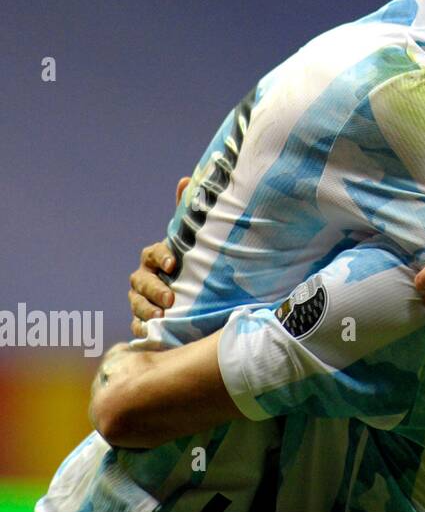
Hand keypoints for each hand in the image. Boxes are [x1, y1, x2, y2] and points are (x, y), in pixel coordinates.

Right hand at [127, 176, 188, 336]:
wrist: (202, 294)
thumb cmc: (197, 263)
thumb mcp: (197, 241)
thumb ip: (190, 212)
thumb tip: (185, 179)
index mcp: (157, 257)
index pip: (152, 254)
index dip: (161, 257)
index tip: (174, 263)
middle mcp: (145, 278)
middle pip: (141, 281)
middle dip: (154, 289)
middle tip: (171, 298)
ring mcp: (142, 300)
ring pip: (136, 304)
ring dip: (146, 310)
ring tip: (162, 317)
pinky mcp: (144, 321)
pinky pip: (137, 326)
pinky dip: (143, 329)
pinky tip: (152, 332)